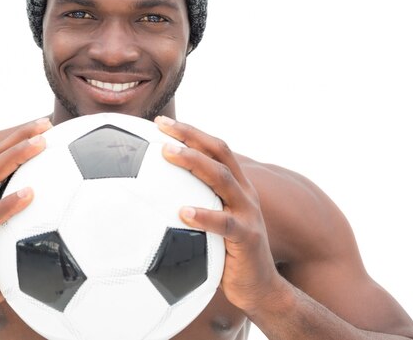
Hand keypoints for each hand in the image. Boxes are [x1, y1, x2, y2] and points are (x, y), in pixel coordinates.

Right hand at [0, 118, 51, 329]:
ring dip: (15, 159)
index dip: (20, 139)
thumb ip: (33, 221)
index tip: (47, 125)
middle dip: (19, 139)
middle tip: (45, 127)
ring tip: (40, 146)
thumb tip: (73, 212)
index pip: (0, 160)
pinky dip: (8, 204)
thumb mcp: (16, 239)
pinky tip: (30, 195)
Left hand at [155, 116, 286, 316]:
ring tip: (168, 153)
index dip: (190, 132)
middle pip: (218, 153)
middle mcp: (244, 193)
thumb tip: (152, 197)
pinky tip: (182, 212)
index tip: (160, 122)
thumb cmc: (227, 255)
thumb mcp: (211, 224)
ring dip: (194, 163)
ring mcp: (248, 213)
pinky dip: (204, 216)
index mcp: (235, 186)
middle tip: (161, 128)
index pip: (214, 149)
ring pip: (222, 179)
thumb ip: (194, 204)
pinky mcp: (248, 238)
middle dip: (190, 136)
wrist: (260, 289)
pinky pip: (225, 224)